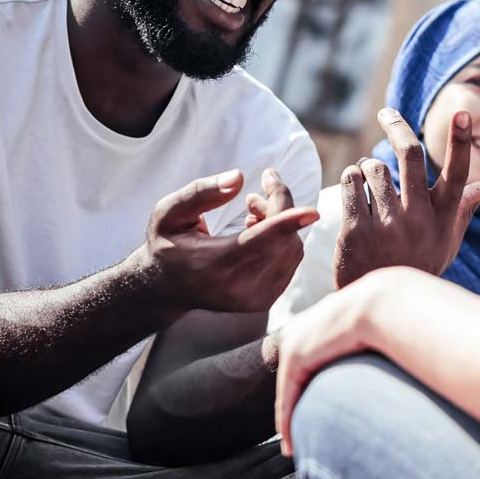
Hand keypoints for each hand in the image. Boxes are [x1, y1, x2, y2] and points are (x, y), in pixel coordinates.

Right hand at [135, 168, 318, 312]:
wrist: (166, 288)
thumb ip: (200, 193)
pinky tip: (256, 231)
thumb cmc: (167, 243)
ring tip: (251, 211)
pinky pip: (290, 261)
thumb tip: (239, 177)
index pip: (257, 242)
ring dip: (281, 223)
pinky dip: (282, 240)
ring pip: (290, 249)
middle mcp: (237, 287)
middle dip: (277, 207)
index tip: (313, 211)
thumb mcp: (169, 212)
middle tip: (254, 195)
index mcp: (211, 265)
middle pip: (280, 239)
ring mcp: (254, 299)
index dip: (287, 224)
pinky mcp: (265, 301)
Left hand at [274, 269, 398, 454]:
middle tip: (295, 437)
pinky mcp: (295, 354)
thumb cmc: (399, 319)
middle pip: (296, 375)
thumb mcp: (382, 332)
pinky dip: (287, 419)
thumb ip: (378, 349)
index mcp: (326, 320)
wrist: (388, 304)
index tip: (317, 412)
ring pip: (289, 388)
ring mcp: (297, 338)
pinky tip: (290, 442)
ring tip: (293, 446)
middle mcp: (306, 327)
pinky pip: (288, 394)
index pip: (312, 361)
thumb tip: (396, 371)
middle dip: (296, 406)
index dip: (312, 389)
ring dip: (290, 419)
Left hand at [332, 108, 479, 287]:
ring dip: (368, 165)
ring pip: (373, 167)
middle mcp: (418, 219)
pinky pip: (350, 181)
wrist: (379, 303)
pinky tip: (355, 190)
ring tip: (369, 179)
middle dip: (396, 126)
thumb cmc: (418, 262)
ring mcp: (386, 224)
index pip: (457, 174)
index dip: (460, 142)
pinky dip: (351, 178)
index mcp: (444, 218)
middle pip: (410, 155)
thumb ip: (465, 207)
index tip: (462, 113)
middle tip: (387, 112)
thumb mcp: (447, 239)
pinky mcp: (356, 229)